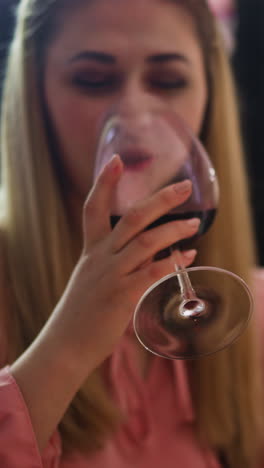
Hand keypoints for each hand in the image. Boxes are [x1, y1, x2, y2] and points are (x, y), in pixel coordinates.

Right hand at [51, 155, 198, 376]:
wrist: (66, 344)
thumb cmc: (82, 313)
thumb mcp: (94, 279)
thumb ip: (120, 262)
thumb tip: (153, 253)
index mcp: (91, 250)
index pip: (93, 208)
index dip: (104, 183)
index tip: (115, 160)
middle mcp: (100, 257)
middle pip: (132, 218)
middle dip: (160, 199)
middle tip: (184, 187)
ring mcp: (110, 275)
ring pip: (146, 242)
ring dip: (174, 230)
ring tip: (194, 224)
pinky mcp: (122, 295)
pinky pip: (153, 272)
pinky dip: (173, 262)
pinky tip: (188, 257)